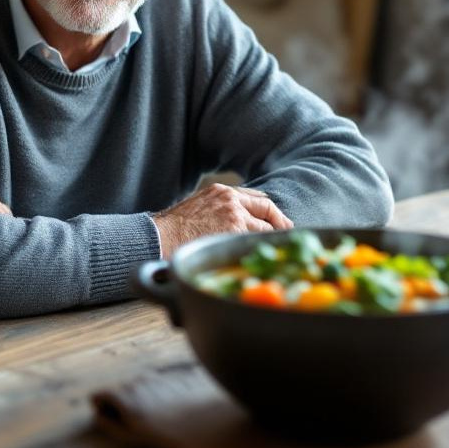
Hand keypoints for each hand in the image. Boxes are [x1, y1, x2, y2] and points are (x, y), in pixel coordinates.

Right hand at [151, 184, 292, 257]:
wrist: (159, 236)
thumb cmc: (171, 229)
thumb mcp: (196, 208)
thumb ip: (216, 210)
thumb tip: (225, 224)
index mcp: (221, 191)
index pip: (255, 197)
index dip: (268, 210)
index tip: (276, 219)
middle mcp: (231, 199)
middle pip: (266, 207)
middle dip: (280, 221)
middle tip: (289, 232)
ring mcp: (235, 215)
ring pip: (265, 227)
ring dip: (272, 238)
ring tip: (279, 250)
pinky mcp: (234, 231)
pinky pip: (257, 240)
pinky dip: (264, 248)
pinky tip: (268, 256)